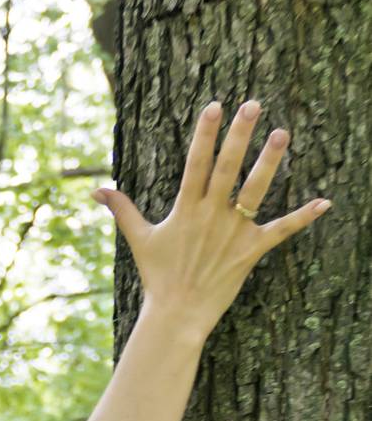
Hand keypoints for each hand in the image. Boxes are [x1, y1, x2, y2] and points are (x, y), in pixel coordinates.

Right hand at [92, 99, 331, 339]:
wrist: (177, 315)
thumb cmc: (158, 277)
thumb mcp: (138, 240)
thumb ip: (122, 210)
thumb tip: (96, 190)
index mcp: (185, 209)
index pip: (195, 163)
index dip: (205, 134)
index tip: (215, 106)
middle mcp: (210, 216)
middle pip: (227, 168)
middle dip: (239, 135)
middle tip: (253, 105)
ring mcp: (232, 233)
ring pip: (254, 190)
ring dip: (269, 162)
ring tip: (282, 133)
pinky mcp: (250, 251)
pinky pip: (280, 231)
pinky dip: (302, 218)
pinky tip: (324, 203)